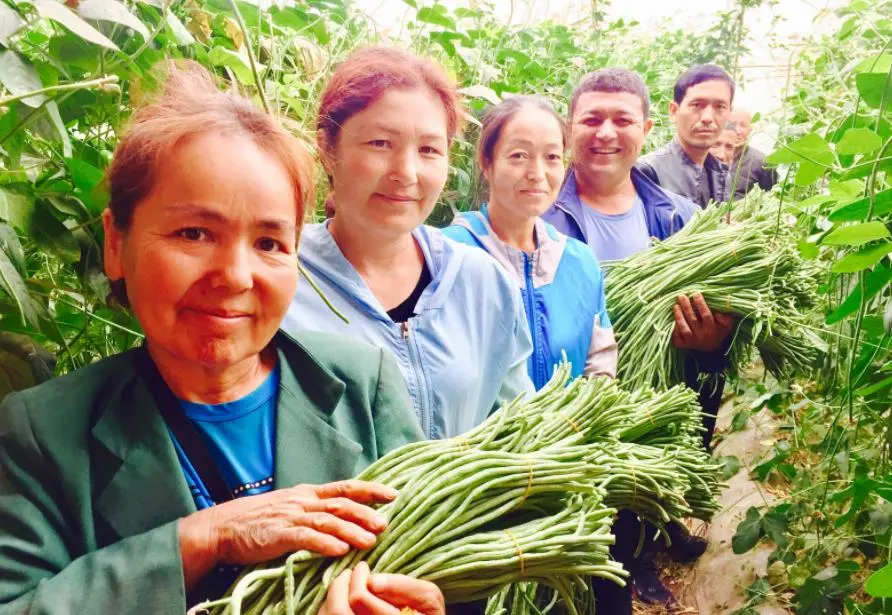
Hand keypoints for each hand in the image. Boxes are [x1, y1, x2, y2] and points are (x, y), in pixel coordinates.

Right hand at [179, 480, 396, 587]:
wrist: (224, 526)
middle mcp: (303, 501)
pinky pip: (305, 538)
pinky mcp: (279, 534)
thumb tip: (345, 517)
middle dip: (366, 513)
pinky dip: (324, 543)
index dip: (370, 490)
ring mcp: (291, 516)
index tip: (393, 494)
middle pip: (341, 504)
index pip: (345, 488)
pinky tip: (340, 550)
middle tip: (385, 524)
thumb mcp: (291, 507)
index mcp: (308, 493)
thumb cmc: (260, 520)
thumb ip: (315, 510)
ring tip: (370, 540)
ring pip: (327, 520)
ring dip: (351, 530)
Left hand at [320, 562, 444, 614]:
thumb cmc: (426, 614)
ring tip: (345, 583)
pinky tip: (343, 601)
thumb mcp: (428, 598)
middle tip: (351, 572)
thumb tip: (373, 581)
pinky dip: (330, 608)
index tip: (364, 568)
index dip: (358, 579)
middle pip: (339, 610)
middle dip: (340, 584)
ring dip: (334, 596)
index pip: (359, 599)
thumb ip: (406, 587)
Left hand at [671, 293, 734, 351]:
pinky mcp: (683, 344)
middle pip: (693, 320)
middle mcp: (701, 336)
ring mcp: (691, 341)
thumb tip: (718, 313)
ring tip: (675, 306)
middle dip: (686, 307)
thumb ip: (726, 318)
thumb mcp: (726, 325)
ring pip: (684, 329)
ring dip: (679, 317)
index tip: (696, 293)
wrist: (710, 346)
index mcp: (712, 329)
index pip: (706, 315)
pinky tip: (672, 319)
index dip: (701, 304)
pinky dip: (674, 329)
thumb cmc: (718, 330)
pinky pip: (676, 338)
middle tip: (682, 296)